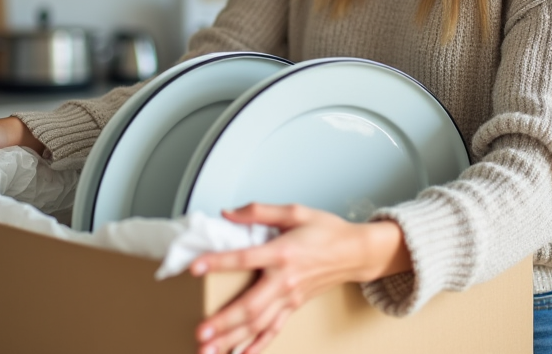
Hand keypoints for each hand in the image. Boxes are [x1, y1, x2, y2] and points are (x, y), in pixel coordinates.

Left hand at [190, 203, 409, 353]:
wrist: (355, 252)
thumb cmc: (327, 231)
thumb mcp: (295, 211)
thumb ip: (259, 211)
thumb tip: (228, 213)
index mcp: (282, 252)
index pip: (245, 259)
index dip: (218, 263)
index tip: (195, 268)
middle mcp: (285, 280)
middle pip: (251, 305)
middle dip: (224, 321)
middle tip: (201, 332)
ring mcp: (289, 297)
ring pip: (258, 324)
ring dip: (233, 339)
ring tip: (210, 351)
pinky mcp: (293, 306)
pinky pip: (273, 330)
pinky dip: (257, 346)